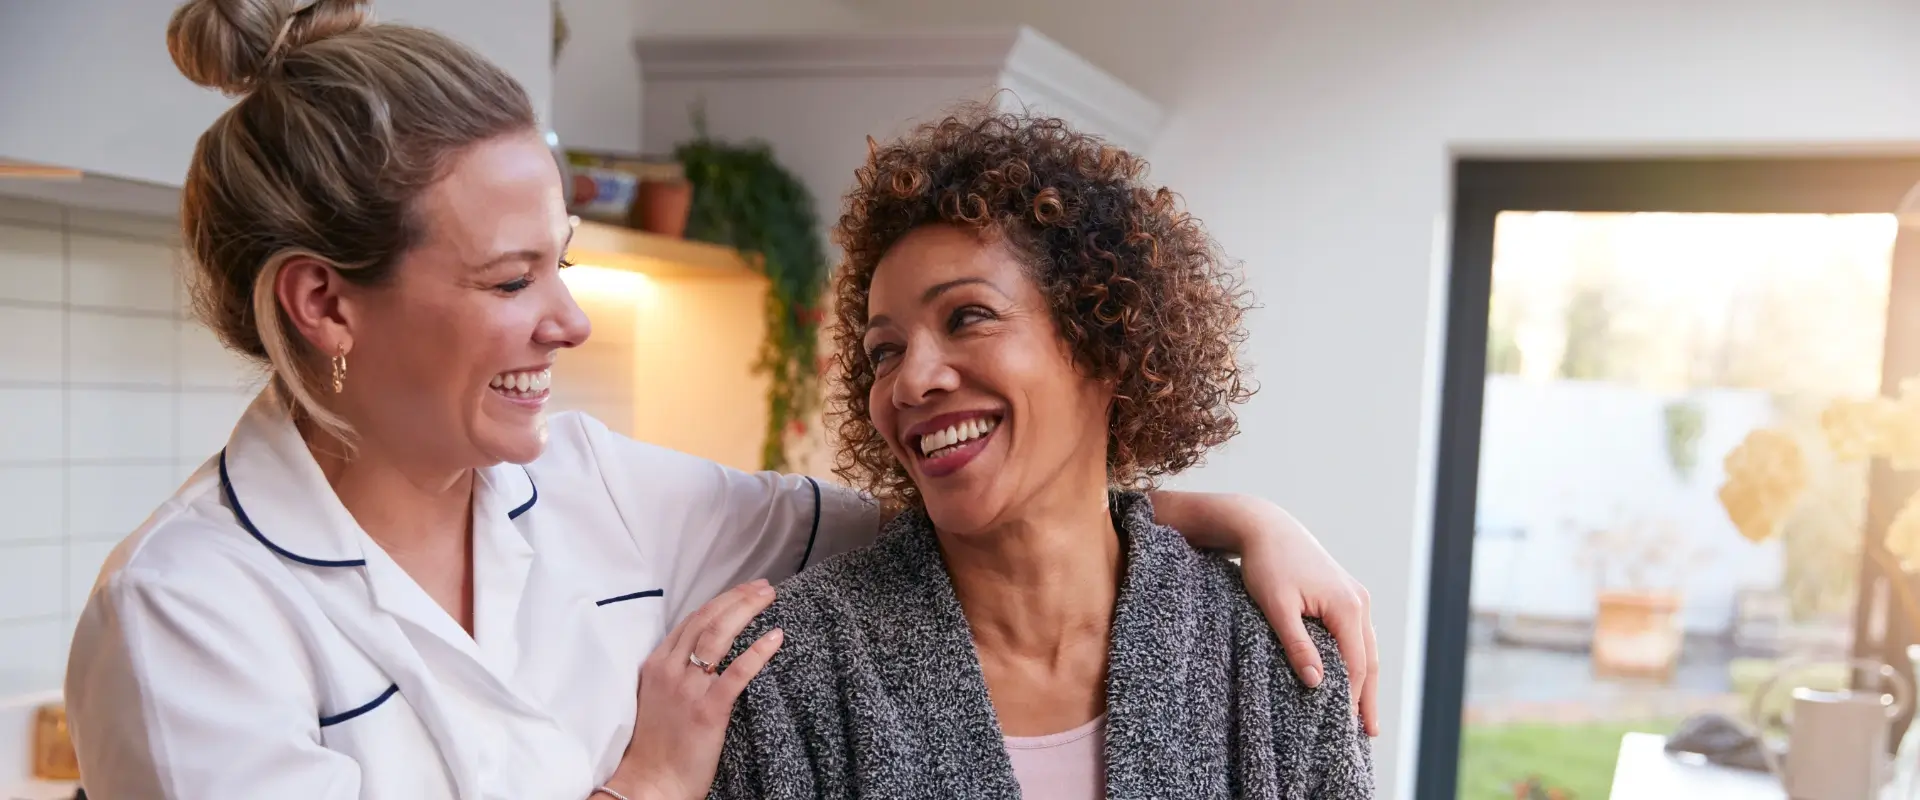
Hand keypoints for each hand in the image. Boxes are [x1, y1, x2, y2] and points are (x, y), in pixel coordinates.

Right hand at [605, 580, 784, 799]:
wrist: (650, 784)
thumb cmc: (656, 747)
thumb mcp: (656, 698)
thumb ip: (675, 673)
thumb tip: (703, 657)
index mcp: (657, 666)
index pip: (691, 621)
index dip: (720, 601)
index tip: (742, 591)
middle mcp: (670, 671)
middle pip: (707, 620)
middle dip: (737, 598)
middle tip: (763, 586)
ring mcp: (688, 689)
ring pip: (719, 635)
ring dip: (746, 610)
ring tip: (768, 596)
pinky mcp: (708, 710)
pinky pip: (737, 672)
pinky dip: (757, 651)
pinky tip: (774, 637)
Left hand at [1236, 502, 1379, 736]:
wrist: (1266, 526)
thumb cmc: (1267, 565)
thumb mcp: (1276, 607)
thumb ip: (1297, 645)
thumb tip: (1317, 683)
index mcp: (1347, 607)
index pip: (1356, 665)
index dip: (1352, 699)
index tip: (1345, 730)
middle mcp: (1359, 602)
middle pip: (1370, 660)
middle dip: (1368, 697)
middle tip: (1368, 734)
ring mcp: (1356, 596)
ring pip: (1367, 648)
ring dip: (1366, 681)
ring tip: (1363, 715)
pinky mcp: (1346, 594)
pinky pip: (1358, 635)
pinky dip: (1358, 660)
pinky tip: (1353, 677)